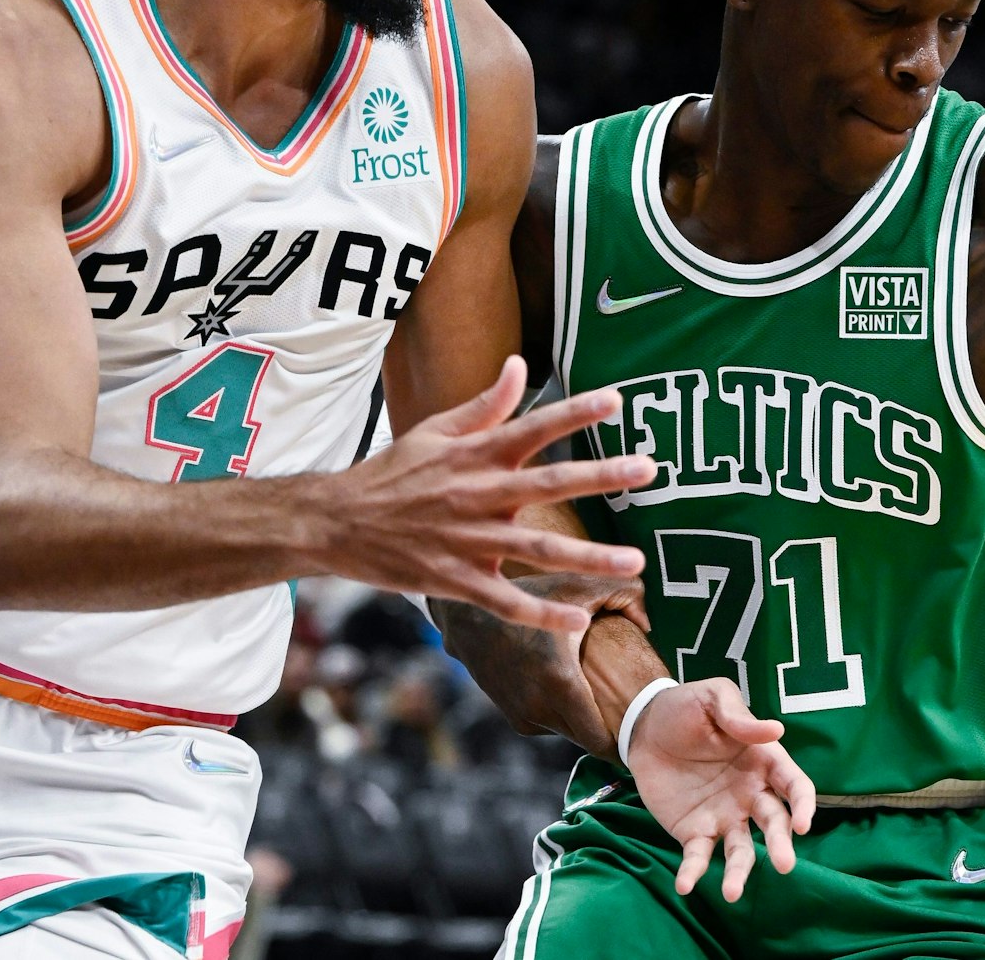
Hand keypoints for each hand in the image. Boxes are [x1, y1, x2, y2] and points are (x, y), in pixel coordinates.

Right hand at [320, 356, 653, 629]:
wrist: (335, 524)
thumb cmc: (392, 473)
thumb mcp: (434, 431)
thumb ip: (485, 406)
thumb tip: (519, 366)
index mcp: (474, 455)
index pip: (533, 426)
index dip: (574, 412)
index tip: (616, 401)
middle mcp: (477, 494)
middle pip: (548, 482)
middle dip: (601, 475)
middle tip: (649, 468)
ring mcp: (467, 539)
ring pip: (537, 548)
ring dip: (588, 556)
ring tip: (635, 563)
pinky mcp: (455, 580)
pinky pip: (505, 600)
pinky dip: (541, 613)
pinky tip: (578, 618)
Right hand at [433, 573, 651, 756]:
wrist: (467, 611)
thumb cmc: (530, 592)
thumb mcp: (581, 582)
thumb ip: (627, 593)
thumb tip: (647, 624)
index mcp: (560, 683)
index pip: (601, 742)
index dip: (624, 739)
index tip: (641, 726)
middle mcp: (538, 708)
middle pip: (588, 738)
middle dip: (609, 725)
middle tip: (629, 702)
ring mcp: (522, 716)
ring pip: (570, 730)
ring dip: (585, 716)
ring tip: (600, 686)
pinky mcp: (513, 716)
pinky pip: (552, 722)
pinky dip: (564, 710)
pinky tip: (570, 681)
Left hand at [626, 678, 816, 902]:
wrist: (643, 726)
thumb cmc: (686, 708)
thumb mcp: (712, 698)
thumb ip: (739, 718)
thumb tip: (776, 730)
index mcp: (763, 761)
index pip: (794, 786)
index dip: (804, 805)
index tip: (803, 824)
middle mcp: (750, 794)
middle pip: (774, 823)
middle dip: (780, 844)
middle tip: (783, 865)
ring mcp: (724, 816)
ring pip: (741, 850)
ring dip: (740, 872)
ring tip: (732, 893)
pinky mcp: (694, 831)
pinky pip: (698, 856)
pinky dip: (693, 872)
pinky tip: (685, 885)